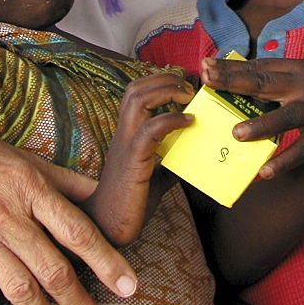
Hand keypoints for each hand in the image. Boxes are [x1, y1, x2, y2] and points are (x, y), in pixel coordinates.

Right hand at [0, 112, 140, 304]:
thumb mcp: (24, 156)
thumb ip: (63, 179)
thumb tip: (100, 192)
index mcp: (31, 187)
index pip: (78, 230)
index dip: (107, 261)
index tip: (129, 285)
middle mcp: (8, 214)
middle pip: (53, 269)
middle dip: (80, 304)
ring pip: (19, 289)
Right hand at [83, 72, 193, 243]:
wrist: (108, 226)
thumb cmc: (131, 200)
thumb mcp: (156, 175)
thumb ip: (171, 161)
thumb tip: (195, 156)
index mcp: (128, 133)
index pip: (136, 93)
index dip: (158, 80)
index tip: (184, 84)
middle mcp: (124, 133)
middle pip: (135, 88)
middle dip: (164, 78)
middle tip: (188, 86)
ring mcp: (126, 144)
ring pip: (137, 100)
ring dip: (166, 90)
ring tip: (187, 95)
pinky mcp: (133, 160)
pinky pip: (149, 130)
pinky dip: (170, 120)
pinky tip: (188, 121)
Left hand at [200, 57, 303, 178]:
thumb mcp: (295, 82)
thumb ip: (268, 82)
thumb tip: (227, 82)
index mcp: (293, 69)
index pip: (256, 68)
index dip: (230, 67)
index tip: (204, 66)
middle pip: (265, 83)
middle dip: (235, 82)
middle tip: (208, 82)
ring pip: (287, 116)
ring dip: (261, 125)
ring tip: (235, 134)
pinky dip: (286, 160)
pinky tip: (266, 171)